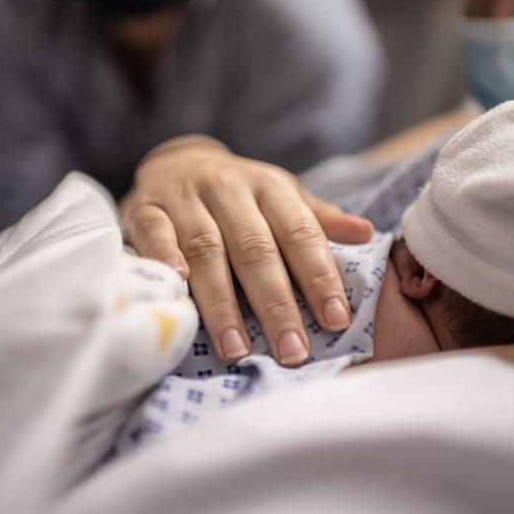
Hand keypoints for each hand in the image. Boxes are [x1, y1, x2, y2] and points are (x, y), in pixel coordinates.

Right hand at [121, 136, 372, 365]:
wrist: (175, 162)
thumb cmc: (239, 195)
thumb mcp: (281, 196)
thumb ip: (319, 220)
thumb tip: (367, 233)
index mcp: (269, 186)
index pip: (300, 232)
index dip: (319, 276)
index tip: (336, 320)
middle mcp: (228, 188)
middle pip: (255, 248)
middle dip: (276, 304)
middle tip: (293, 351)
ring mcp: (184, 197)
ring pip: (206, 250)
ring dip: (222, 303)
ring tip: (238, 348)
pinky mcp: (145, 209)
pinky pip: (155, 235)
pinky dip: (165, 260)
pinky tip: (180, 289)